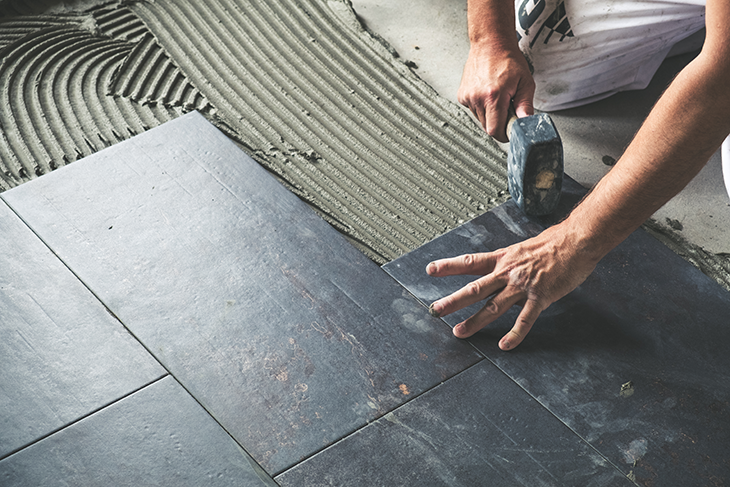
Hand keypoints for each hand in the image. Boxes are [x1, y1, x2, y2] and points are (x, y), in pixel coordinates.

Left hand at [426, 224, 597, 349]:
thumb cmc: (554, 243)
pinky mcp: (540, 297)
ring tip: (459, 332)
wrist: (577, 240)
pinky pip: (525, 320)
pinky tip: (504, 345)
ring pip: (493, 306)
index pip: (470, 262)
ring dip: (474, 321)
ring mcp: (523, 286)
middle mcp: (508, 272)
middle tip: (435, 310)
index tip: (430, 270)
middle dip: (453, 300)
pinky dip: (514, 334)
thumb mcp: (523, 248)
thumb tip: (499, 272)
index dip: (449, 266)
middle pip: (475, 288)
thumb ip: (509, 263)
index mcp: (503, 258)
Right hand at [458, 43, 534, 141]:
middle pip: (487, 128)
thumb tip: (526, 122)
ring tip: (497, 97)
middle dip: (499, 123)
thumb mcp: (525, 82)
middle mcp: (477, 98)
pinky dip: (482, 107)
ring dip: (490, 115)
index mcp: (494, 96)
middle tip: (507, 107)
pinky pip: (473, 111)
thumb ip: (526, 105)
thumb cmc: (508, 60)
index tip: (511, 129)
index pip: (495, 131)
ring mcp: (468, 97)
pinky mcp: (462, 96)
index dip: (504, 134)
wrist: (490, 44)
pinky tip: (487, 94)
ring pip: (480, 120)